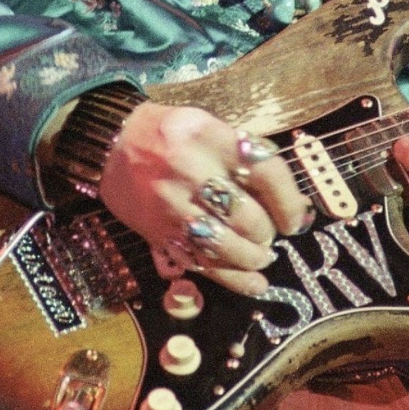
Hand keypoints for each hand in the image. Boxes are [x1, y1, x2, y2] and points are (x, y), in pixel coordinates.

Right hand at [99, 102, 312, 295]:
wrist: (112, 144)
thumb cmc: (171, 134)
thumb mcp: (209, 126)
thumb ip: (245, 156)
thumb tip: (292, 202)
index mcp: (210, 137)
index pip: (265, 171)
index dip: (289, 201)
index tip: (295, 219)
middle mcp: (190, 170)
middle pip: (247, 215)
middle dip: (266, 233)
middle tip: (268, 235)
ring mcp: (172, 205)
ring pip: (225, 246)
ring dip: (253, 258)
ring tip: (259, 256)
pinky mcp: (159, 232)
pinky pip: (201, 263)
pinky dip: (233, 279)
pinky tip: (253, 283)